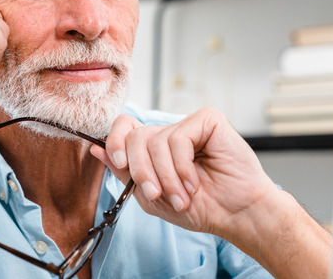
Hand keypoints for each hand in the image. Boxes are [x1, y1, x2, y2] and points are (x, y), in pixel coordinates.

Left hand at [91, 107, 279, 237]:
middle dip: (141, 171)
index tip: (119, 162)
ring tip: (183, 195)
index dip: (115, 141)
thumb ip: (125, 172)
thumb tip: (96, 149)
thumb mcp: (152, 196)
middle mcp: (170, 131)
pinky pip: (178, 139)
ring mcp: (189, 124)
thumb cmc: (201, 206)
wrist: (236, 214)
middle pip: (134, 136)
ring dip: (166, 177)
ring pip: (155, 141)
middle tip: (155, 194)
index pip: (123, 127)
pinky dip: (182, 167)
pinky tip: (195, 182)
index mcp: (154, 147)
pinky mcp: (207, 120)